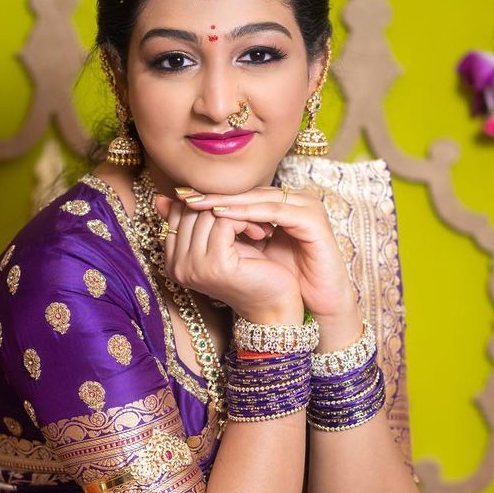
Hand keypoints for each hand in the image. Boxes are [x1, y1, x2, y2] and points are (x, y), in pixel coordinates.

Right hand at [153, 195, 302, 323]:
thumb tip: (162, 197)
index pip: (178, 213)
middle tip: (250, 216)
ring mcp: (194, 267)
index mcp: (173, 263)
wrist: (274, 304)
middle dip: (223, 206)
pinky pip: (224, 222)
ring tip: (258, 226)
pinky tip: (260, 233)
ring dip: (238, 213)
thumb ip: (194, 222)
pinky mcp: (216, 264)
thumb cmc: (250, 272)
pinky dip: (245, 221)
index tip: (233, 213)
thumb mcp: (218, 242)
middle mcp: (178, 268)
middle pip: (192, 210)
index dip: (207, 204)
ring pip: (208, 213)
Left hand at [177, 185, 359, 327]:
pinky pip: (274, 211)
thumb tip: (176, 215)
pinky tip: (223, 216)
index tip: (179, 199)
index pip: (240, 192)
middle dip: (214, 194)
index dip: (210, 195)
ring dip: (225, 201)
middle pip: (247, 190)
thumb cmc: (282, 281)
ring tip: (197, 204)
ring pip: (258, 197)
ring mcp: (305, 206)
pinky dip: (247, 213)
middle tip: (184, 196)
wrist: (317, 303)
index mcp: (279, 204)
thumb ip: (219, 235)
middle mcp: (293, 199)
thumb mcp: (244, 255)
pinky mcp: (312, 219)